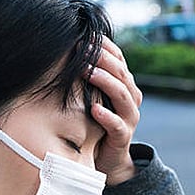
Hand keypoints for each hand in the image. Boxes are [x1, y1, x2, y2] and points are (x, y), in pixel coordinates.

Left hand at [88, 38, 142, 185]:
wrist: (108, 159)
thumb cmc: (95, 124)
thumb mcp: (91, 97)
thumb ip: (85, 79)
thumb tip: (64, 53)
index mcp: (124, 85)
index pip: (119, 59)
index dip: (105, 47)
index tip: (86, 35)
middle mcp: (130, 98)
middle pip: (121, 72)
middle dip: (103, 59)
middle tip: (84, 48)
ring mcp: (129, 117)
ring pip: (122, 94)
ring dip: (105, 81)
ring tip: (88, 72)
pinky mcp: (123, 137)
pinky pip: (117, 124)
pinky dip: (106, 116)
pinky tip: (94, 109)